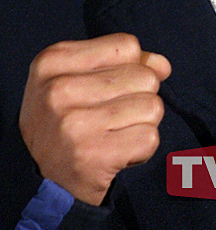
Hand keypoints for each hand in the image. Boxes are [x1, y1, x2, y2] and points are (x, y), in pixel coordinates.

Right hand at [19, 33, 171, 205]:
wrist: (39, 183)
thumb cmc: (65, 120)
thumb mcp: (77, 79)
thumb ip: (124, 63)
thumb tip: (163, 65)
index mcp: (52, 61)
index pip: (127, 46)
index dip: (129, 68)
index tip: (106, 90)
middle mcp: (59, 90)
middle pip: (144, 76)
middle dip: (138, 97)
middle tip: (109, 119)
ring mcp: (74, 124)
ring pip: (152, 106)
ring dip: (142, 123)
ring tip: (113, 135)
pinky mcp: (93, 156)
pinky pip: (150, 137)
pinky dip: (142, 148)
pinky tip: (117, 154)